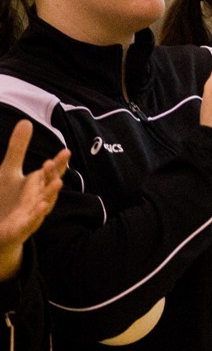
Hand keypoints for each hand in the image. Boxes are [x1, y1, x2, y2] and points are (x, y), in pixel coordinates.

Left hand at [0, 121, 69, 280]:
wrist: (1, 229)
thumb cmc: (8, 198)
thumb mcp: (9, 170)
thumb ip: (19, 148)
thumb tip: (26, 121)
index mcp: (37, 184)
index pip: (52, 172)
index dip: (59, 163)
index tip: (65, 151)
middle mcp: (39, 197)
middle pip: (50, 186)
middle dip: (54, 175)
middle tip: (54, 163)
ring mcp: (32, 213)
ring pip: (45, 203)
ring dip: (51, 194)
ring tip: (57, 183)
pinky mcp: (22, 227)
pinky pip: (32, 222)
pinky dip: (37, 216)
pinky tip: (42, 207)